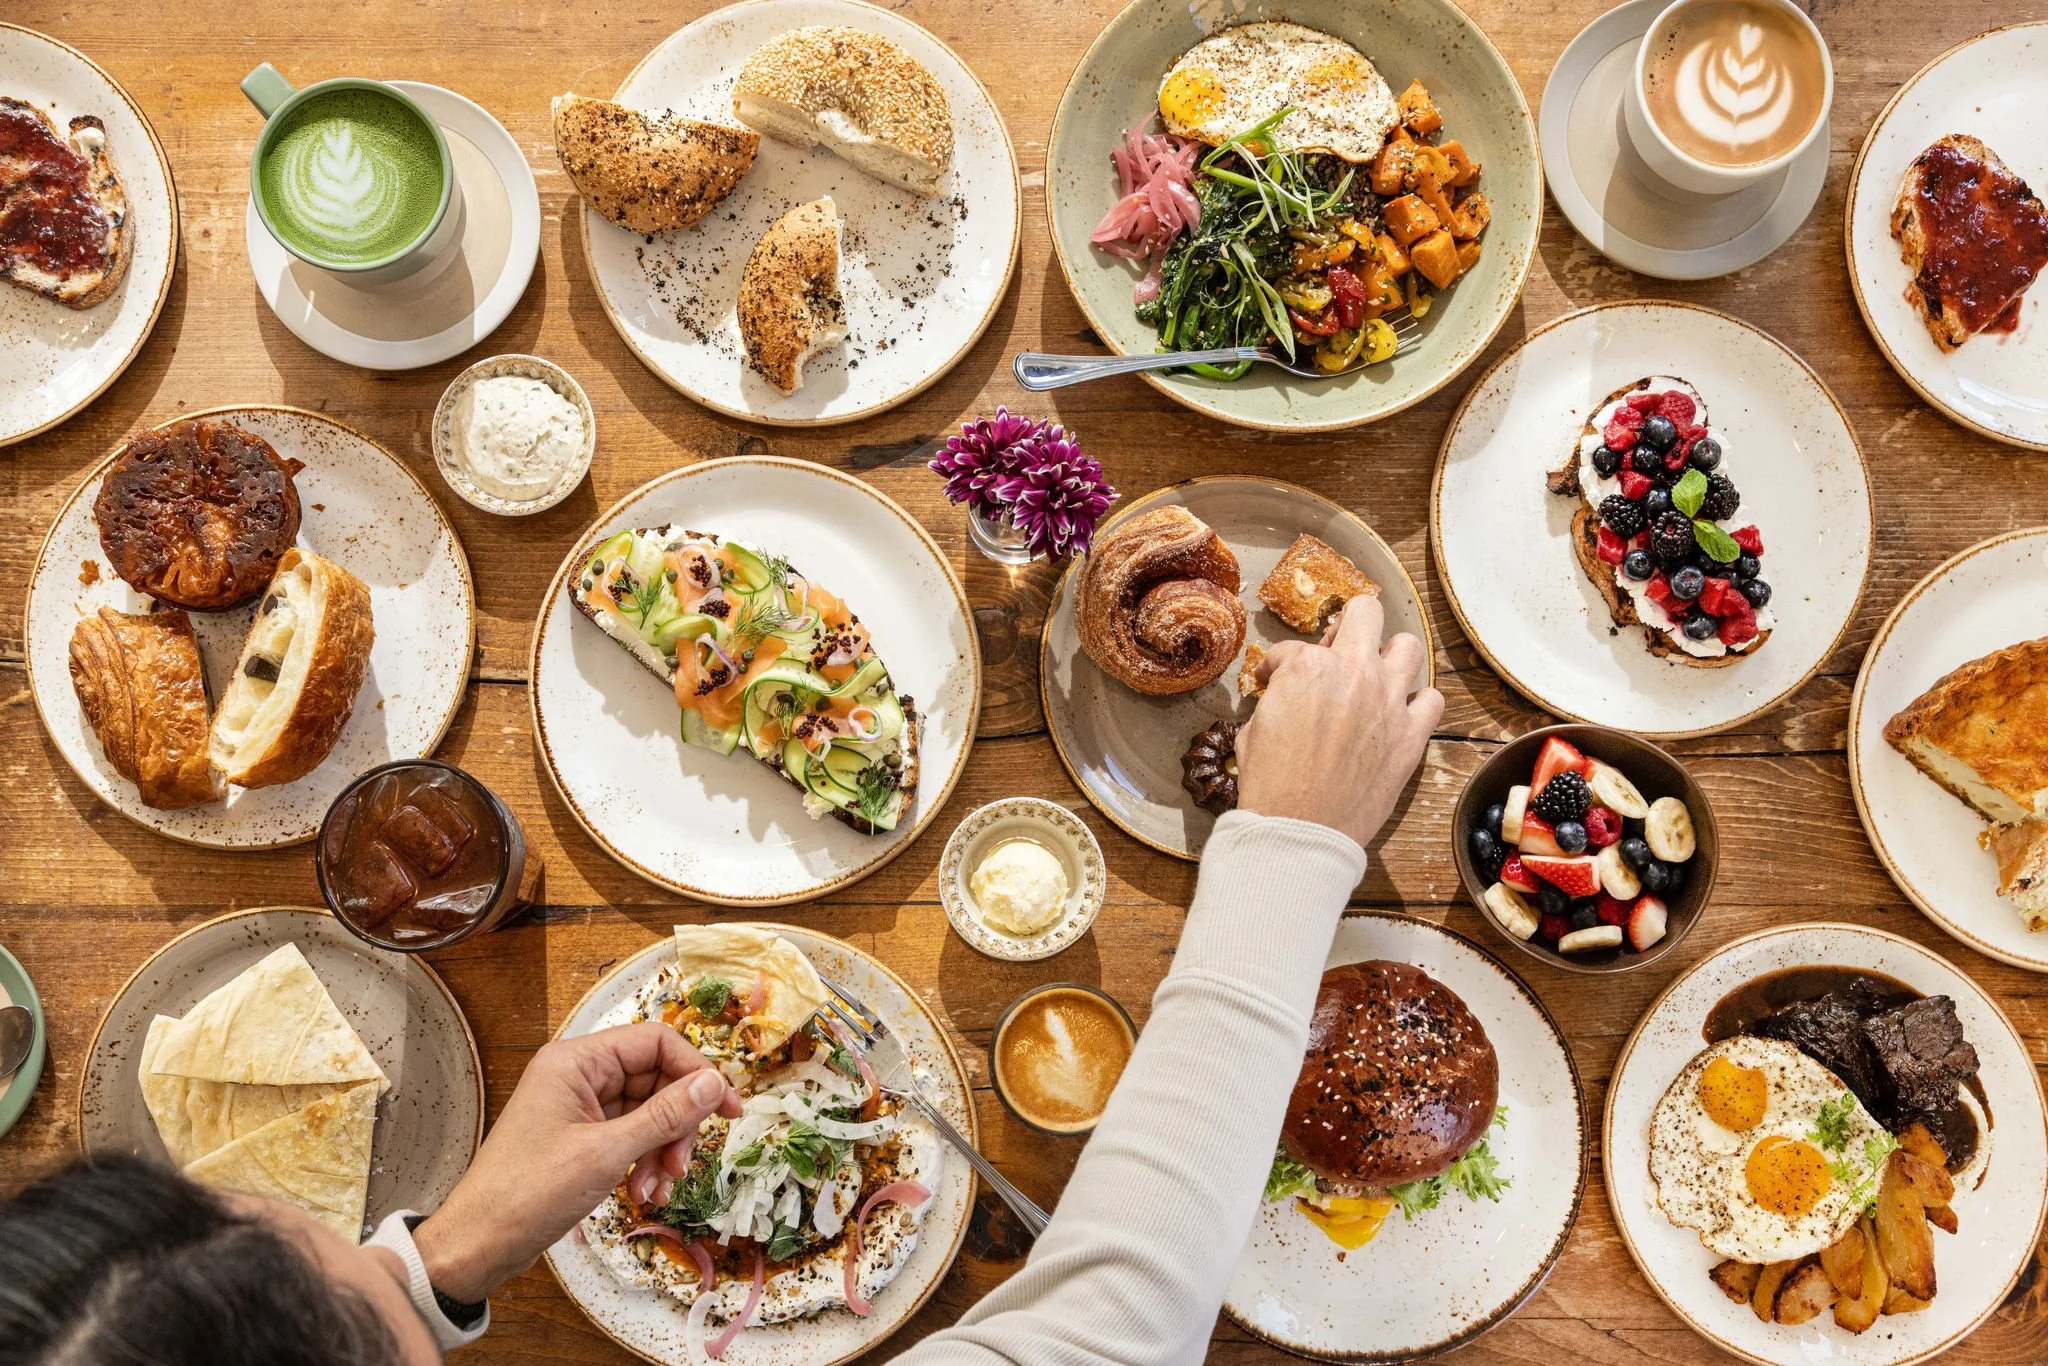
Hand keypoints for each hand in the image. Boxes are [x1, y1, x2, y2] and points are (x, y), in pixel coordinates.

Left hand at [413, 1022, 741, 1301]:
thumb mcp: (605, 1153)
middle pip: (654, 1079)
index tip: (726, 1109)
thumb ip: (663, 1116)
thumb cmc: (527, 1193)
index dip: (695, 1071)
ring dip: (663, 1149)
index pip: (655, 1043)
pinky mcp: (581, 1138)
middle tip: (685, 1161)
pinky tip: (644, 1192)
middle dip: (676, 1122)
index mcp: (575, 1061)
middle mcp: (578, 1076)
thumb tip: (713, 1084)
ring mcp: (580, 1108)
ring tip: (659, 1186)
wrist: (478, 1244)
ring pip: (646, 1112)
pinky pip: (630, 1136)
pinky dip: (645, 1162)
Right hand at [1237, 593, 1442, 849]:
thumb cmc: (1270, 784)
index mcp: (1307, 667)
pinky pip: (1432, 700)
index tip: (1274, 684)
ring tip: (1376, 676)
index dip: (1277, 668)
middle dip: (1348, 626)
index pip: (1291, 649)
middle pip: (1365, 613)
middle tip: (1336, 653)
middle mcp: (1353, 672)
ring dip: (1390, 656)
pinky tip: (1398, 715)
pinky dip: (1417, 703)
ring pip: (1408, 646)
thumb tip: (1283, 699)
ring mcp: (1388, 700)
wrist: (1300, 830)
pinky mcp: (1411, 735)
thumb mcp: (1254, 729)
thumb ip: (1277, 700)